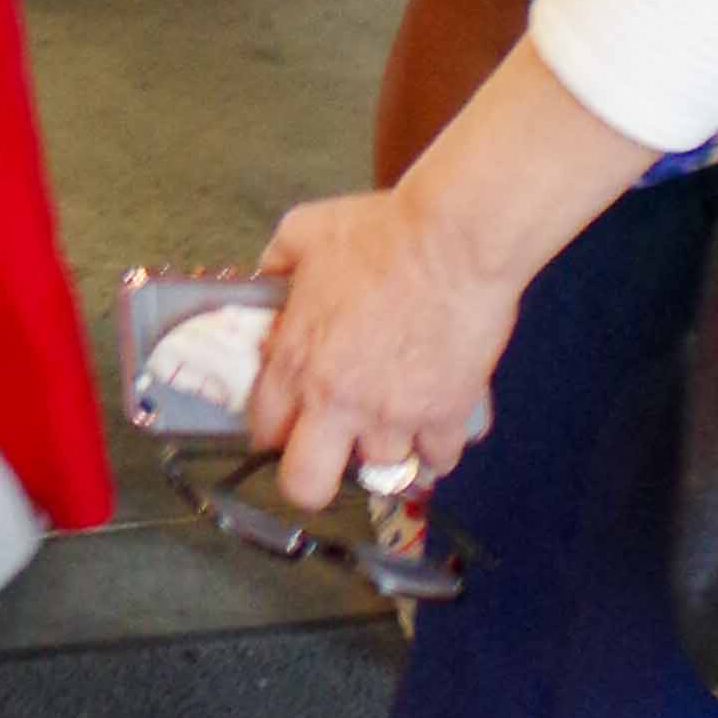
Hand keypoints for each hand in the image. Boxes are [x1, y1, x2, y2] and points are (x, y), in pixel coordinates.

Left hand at [249, 183, 514, 507]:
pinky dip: (436, 447)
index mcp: (296, 362)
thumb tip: (267, 278)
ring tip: (393, 420)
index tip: (287, 417)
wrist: (454, 238)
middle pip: (307, 486)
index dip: (273, 428)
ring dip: (385, 449)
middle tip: (329, 449)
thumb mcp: (303, 232)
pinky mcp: (446, 415)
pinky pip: (439, 460)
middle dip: (313, 476)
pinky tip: (434, 420)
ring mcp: (395, 415)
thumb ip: (276, 263)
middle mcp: (339, 402)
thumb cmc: (378, 231)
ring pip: (382, 473)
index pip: (263, 430)